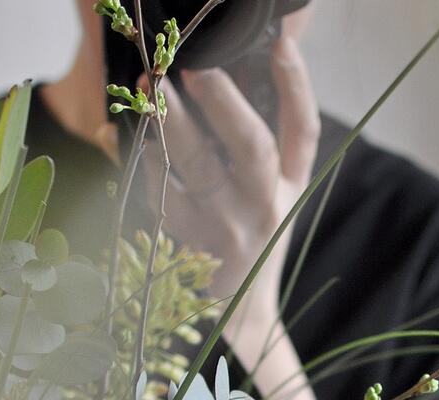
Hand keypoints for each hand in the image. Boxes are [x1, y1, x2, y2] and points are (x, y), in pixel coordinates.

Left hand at [144, 35, 319, 307]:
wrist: (242, 316)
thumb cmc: (257, 242)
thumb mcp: (277, 195)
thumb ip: (270, 138)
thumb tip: (264, 58)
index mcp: (289, 189)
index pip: (302, 133)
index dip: (295, 87)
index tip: (280, 45)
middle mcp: (264, 209)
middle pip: (251, 149)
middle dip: (223, 102)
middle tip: (192, 66)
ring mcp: (225, 231)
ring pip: (198, 171)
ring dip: (170, 124)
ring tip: (148, 86)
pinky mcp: (189, 250)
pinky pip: (162, 198)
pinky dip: (147, 163)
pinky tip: (136, 136)